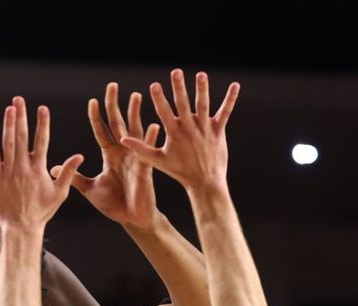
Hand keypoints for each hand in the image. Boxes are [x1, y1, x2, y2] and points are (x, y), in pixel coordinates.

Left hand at [0, 97, 83, 232]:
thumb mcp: (59, 194)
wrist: (20, 227)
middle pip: (22, 137)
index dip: (42, 124)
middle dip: (21, 116)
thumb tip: (79, 156)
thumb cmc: (41, 212)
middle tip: (19, 100)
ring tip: (9, 108)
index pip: (42, 141)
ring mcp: (8, 172)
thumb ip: (68, 173)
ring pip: (8, 143)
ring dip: (8, 124)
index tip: (42, 108)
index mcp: (39, 170)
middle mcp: (23, 168)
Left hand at [52, 83, 159, 229]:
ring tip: (136, 95)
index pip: (102, 131)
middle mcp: (123, 152)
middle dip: (114, 105)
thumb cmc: (113, 204)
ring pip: (135, 131)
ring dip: (135, 113)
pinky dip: (150, 138)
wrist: (131, 219)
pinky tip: (153, 125)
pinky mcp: (145, 168)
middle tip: (112, 86)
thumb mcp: (89, 188)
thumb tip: (53, 168)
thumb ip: (74, 176)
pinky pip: (147, 151)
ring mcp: (135, 158)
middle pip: (118, 123)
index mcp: (110, 155)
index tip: (92, 101)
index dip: (97, 117)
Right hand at [120, 70, 239, 191]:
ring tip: (200, 74)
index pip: (164, 113)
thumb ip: (140, 148)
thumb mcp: (157, 160)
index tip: (154, 85)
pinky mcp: (218, 131)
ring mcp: (205, 129)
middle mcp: (190, 129)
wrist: (204, 182)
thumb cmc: (179, 171)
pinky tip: (235, 85)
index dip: (159, 99)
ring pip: (203, 106)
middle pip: (183, 105)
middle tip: (175, 72)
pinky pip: (225, 112)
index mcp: (174, 134)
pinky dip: (230, 99)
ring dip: (202, 89)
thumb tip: (122, 140)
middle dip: (179, 88)